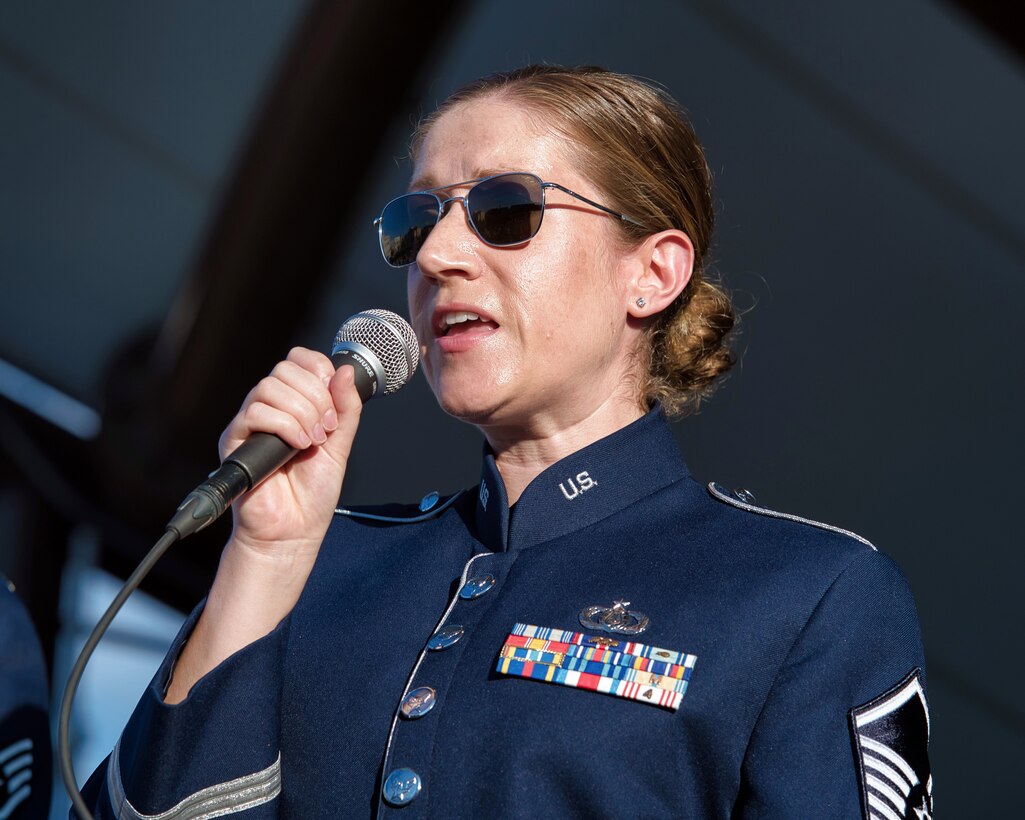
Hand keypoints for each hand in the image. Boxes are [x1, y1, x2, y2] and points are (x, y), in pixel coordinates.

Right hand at [217, 347, 362, 561]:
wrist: (293, 531)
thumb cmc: (312, 495)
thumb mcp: (340, 444)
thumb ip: (346, 409)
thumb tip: (347, 371)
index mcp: (294, 405)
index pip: (298, 361)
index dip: (319, 369)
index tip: (335, 400)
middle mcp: (269, 409)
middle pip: (284, 369)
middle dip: (315, 396)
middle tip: (327, 428)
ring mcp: (251, 423)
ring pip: (269, 387)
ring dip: (302, 411)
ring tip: (313, 440)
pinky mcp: (235, 440)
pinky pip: (255, 412)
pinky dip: (285, 425)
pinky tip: (299, 445)